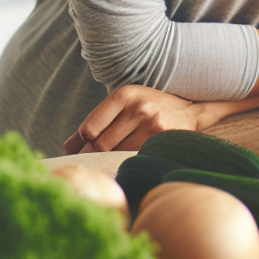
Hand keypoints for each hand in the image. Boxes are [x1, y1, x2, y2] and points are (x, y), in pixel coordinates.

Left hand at [63, 85, 204, 154]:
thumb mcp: (126, 104)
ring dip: (106, 162)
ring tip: (106, 162)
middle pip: (100, 145)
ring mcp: (151, 124)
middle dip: (91, 157)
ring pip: (115, 154)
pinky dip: (122, 164)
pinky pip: (131, 159)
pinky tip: (122, 162)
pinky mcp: (161, 139)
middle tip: (90, 163)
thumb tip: (68, 147)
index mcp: (125, 94)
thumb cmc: (151, 108)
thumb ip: (98, 121)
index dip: (80, 144)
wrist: (190, 110)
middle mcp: (138, 107)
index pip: (89, 128)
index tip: (81, 149)